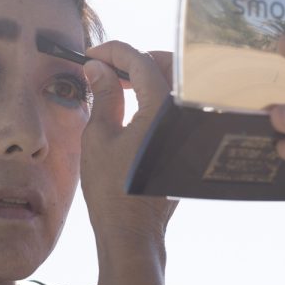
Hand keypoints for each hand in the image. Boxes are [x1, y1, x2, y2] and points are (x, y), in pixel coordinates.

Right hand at [80, 42, 177, 242]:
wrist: (133, 232)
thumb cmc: (112, 189)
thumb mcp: (99, 137)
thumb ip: (104, 95)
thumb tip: (97, 67)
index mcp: (164, 110)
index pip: (141, 62)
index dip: (114, 52)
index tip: (92, 54)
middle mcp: (185, 115)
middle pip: (168, 66)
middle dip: (136, 59)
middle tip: (107, 67)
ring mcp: (192, 131)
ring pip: (176, 86)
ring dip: (149, 78)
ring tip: (118, 84)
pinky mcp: (191, 145)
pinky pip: (178, 108)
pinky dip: (158, 99)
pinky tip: (135, 105)